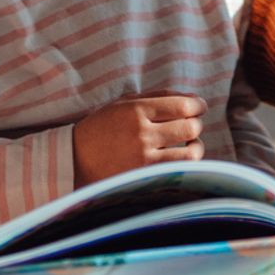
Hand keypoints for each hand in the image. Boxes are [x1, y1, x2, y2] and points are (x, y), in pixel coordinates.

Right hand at [73, 93, 206, 184]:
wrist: (75, 158)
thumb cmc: (103, 127)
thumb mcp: (124, 103)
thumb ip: (157, 97)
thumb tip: (193, 99)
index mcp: (137, 110)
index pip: (183, 105)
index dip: (198, 106)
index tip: (199, 107)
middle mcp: (142, 133)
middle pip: (190, 127)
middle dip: (196, 124)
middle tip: (192, 125)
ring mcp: (144, 158)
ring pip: (191, 152)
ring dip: (196, 146)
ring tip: (191, 144)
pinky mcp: (145, 177)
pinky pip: (179, 170)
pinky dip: (186, 164)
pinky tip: (180, 159)